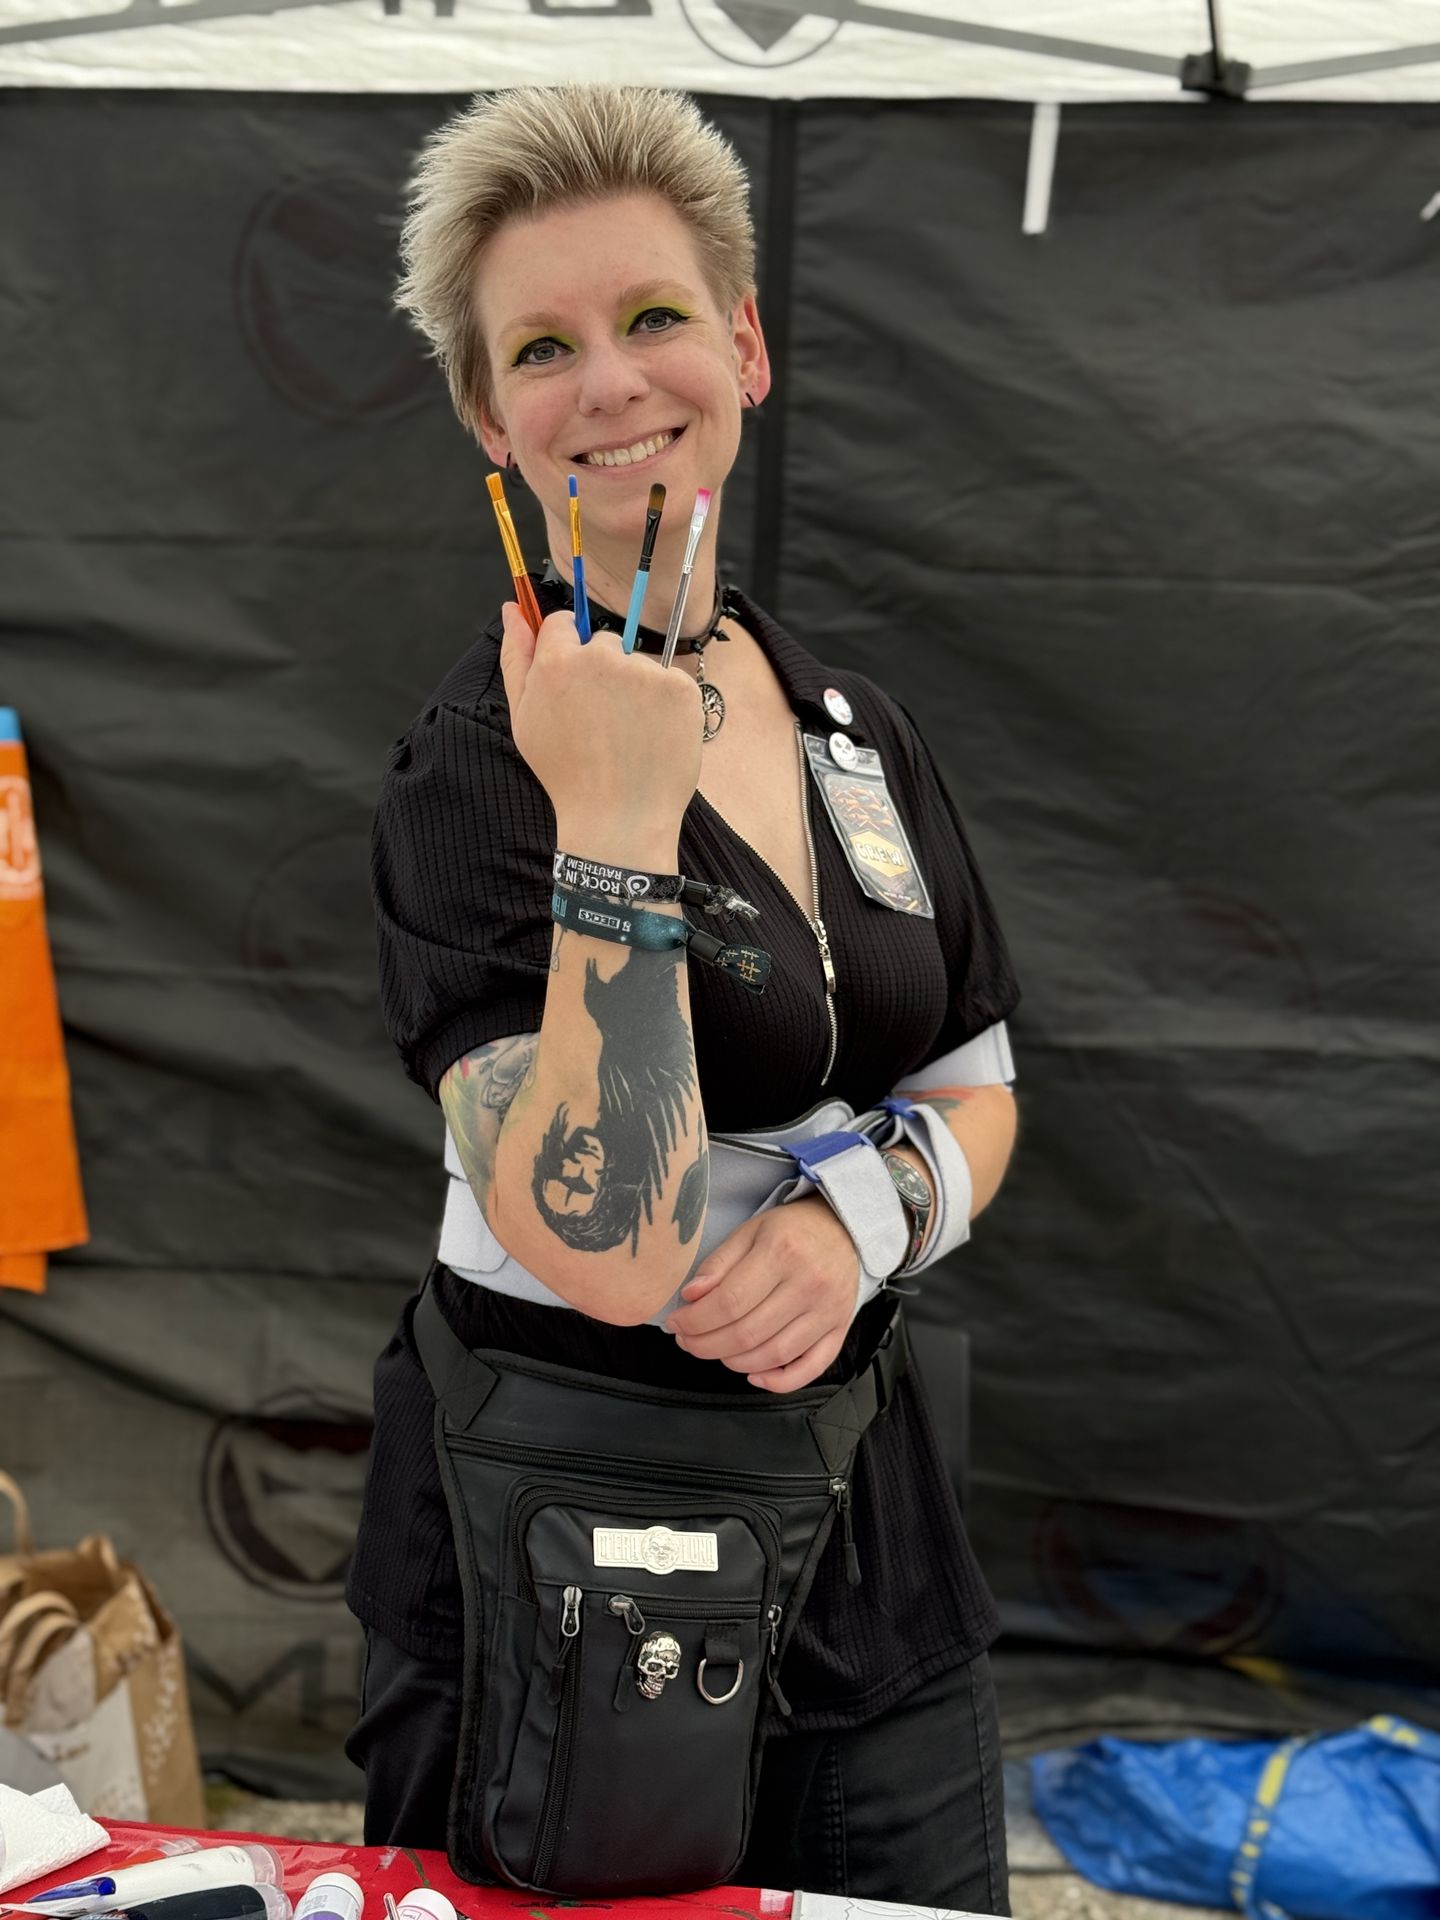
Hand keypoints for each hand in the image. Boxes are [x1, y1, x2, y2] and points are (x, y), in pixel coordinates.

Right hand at [499, 603, 702, 850]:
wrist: (618, 818)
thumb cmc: (565, 773)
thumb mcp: (525, 717)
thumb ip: (516, 657)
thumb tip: (512, 608)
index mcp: (559, 661)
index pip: (566, 623)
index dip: (570, 653)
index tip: (577, 684)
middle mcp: (604, 657)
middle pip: (606, 643)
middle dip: (605, 673)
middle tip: (603, 722)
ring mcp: (646, 671)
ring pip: (640, 665)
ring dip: (637, 691)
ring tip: (628, 736)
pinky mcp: (680, 688)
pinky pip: (671, 682)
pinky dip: (666, 705)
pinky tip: (652, 736)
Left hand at [666, 1195, 859, 1392]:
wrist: (842, 1229)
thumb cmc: (790, 1230)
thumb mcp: (749, 1231)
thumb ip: (718, 1263)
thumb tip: (690, 1296)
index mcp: (782, 1252)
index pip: (729, 1302)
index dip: (695, 1320)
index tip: (677, 1323)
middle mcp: (809, 1284)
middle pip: (748, 1333)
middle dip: (706, 1344)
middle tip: (687, 1340)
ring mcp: (828, 1310)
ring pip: (774, 1354)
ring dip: (734, 1362)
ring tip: (715, 1350)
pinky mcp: (840, 1329)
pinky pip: (811, 1368)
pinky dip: (780, 1381)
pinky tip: (754, 1374)